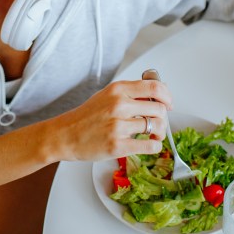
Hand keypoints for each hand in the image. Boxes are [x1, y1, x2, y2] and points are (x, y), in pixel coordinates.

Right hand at [53, 79, 172, 161]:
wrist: (65, 135)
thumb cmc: (86, 116)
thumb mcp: (106, 95)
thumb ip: (130, 93)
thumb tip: (158, 94)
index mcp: (117, 90)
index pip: (154, 87)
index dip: (167, 96)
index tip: (169, 103)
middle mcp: (119, 105)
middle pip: (159, 109)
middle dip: (164, 118)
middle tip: (159, 123)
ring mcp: (118, 126)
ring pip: (156, 127)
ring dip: (160, 133)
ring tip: (154, 135)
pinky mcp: (117, 145)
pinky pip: (149, 146)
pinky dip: (155, 146)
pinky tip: (149, 144)